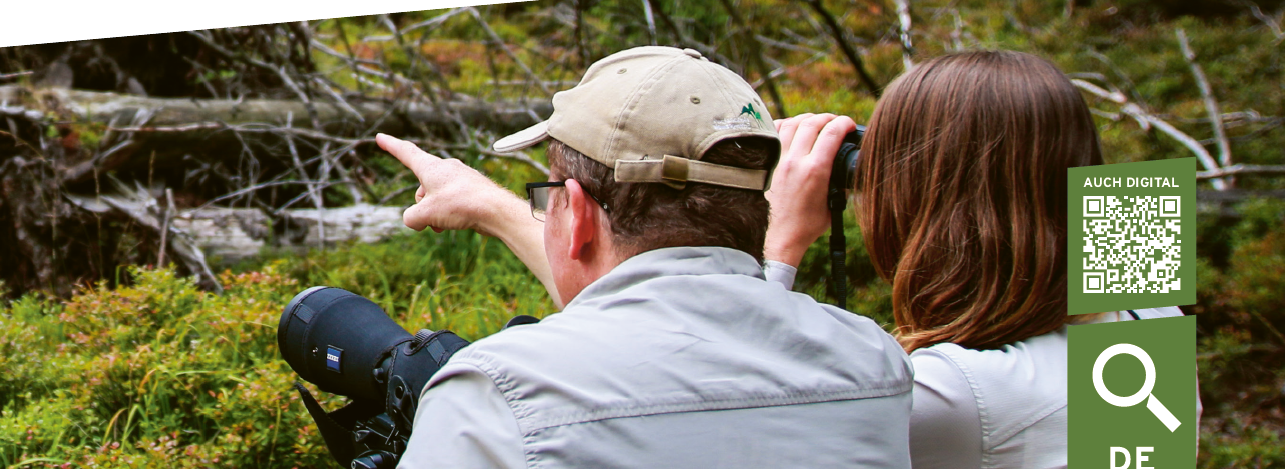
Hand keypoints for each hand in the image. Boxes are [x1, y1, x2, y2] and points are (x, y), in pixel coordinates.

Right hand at [377, 133, 561, 305]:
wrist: (496, 210)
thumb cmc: (461, 205)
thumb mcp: (426, 214)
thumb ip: (411, 217)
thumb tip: (416, 220)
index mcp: (431, 167)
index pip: (406, 152)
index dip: (391, 146)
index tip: (380, 137)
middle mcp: (446, 168)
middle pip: (421, 189)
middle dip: (422, 207)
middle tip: (431, 220)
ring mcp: (460, 179)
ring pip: (436, 199)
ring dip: (436, 214)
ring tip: (446, 223)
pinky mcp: (471, 190)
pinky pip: (451, 204)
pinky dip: (449, 215)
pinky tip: (458, 224)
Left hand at [764, 113, 857, 267]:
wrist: (777, 238)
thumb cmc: (805, 227)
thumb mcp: (832, 204)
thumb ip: (839, 183)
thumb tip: (844, 168)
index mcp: (815, 171)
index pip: (832, 133)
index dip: (845, 123)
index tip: (849, 124)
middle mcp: (795, 161)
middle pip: (812, 123)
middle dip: (828, 118)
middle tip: (834, 121)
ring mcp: (778, 160)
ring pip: (792, 123)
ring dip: (807, 119)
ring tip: (815, 122)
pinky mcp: (766, 163)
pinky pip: (774, 133)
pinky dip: (785, 124)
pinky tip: (792, 127)